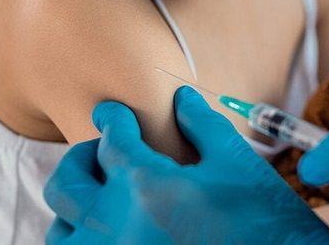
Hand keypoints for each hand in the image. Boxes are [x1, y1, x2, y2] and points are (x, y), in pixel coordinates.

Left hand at [44, 86, 328, 244]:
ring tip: (103, 196)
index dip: (112, 119)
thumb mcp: (235, 162)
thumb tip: (180, 97)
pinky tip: (114, 229)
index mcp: (147, 186)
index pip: (112, 140)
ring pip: (61, 231)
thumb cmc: (267, 218)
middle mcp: (118, 226)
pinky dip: (86, 239)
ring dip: (76, 206)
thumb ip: (201, 124)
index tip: (113, 113)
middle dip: (81, 157)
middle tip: (101, 150)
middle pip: (67, 182)